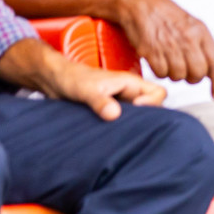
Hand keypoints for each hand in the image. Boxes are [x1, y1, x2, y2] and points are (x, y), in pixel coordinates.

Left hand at [46, 58, 165, 120]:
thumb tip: (114, 115)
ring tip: (119, 131)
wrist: (54, 81)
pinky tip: (112, 134)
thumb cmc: (71, 79)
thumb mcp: (86, 90)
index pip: (159, 93)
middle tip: (129, 126)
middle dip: (146, 118)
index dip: (153, 103)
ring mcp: (122, 104)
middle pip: (153, 107)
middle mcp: (130, 94)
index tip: (136, 109)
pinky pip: (126, 122)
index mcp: (131, 83)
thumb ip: (100, 102)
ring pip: (139, 116)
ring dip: (133, 124)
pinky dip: (122, 128)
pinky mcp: (111, 113)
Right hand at [113, 0, 213, 97]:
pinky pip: (161, 73)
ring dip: (175, 75)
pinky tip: (159, 62)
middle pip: (198, 73)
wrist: (139, 4)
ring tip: (170, 63)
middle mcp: (187, 39)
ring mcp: (169, 46)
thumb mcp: (191, 24)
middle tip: (187, 73)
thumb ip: (202, 44)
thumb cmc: (165, 14)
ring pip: (179, 76)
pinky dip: (160, 72)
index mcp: (200, 32)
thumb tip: (210, 67)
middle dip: (193, 78)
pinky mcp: (151, 51)